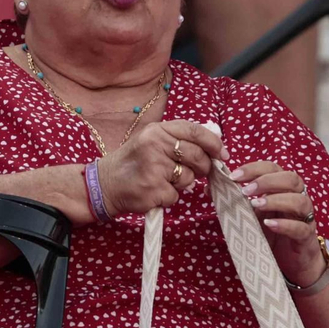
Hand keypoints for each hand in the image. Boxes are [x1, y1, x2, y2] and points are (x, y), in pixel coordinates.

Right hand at [98, 120, 225, 216]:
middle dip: (203, 167)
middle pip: (197, 156)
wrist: (106, 183)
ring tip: (163, 180)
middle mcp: (155, 145)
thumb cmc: (133, 162)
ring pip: (189, 178)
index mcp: (157, 130)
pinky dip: (169, 197)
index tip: (222, 153)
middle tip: (199, 172)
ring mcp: (154, 167)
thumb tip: (214, 144)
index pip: (194, 131)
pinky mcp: (154, 189)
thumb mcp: (152, 141)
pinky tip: (154, 191)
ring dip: (182, 183)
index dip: (213, 142)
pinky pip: (176, 195)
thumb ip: (178, 139)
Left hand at [233, 161, 324, 286]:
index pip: (273, 168)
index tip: (234, 176)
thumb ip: (235, 201)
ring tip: (256, 205)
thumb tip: (209, 187)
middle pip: (291, 178)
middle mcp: (297, 198)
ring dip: (276, 200)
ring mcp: (304, 218)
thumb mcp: (251, 216)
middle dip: (266, 181)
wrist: (291, 263)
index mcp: (283, 189)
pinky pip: (301, 227)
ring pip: (300, 200)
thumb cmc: (271, 235)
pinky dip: (285, 224)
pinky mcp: (306, 237)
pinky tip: (269, 224)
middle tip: (245, 190)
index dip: (254, 169)